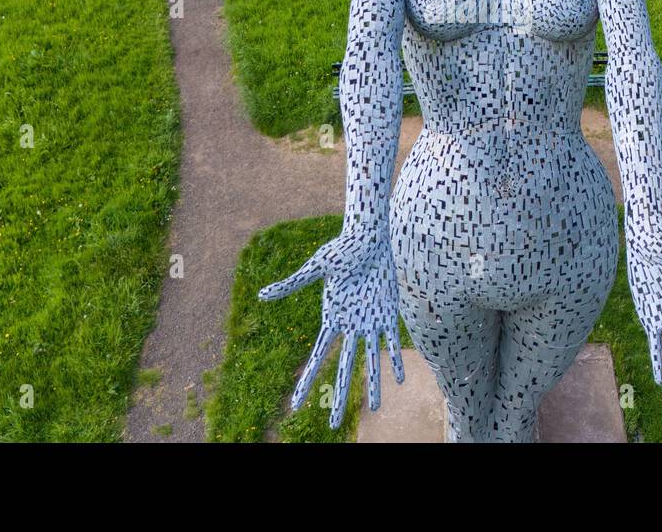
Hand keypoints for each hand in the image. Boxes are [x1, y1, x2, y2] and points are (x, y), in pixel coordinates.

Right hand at [258, 226, 403, 427]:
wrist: (369, 237)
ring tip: (375, 408)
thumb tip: (262, 295)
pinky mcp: (388, 313)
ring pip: (371, 361)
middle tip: (336, 424)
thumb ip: (293, 285)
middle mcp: (350, 326)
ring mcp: (370, 322)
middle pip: (344, 368)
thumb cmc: (341, 249)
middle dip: (340, 396)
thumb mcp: (316, 268)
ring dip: (374, 384)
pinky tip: (400, 379)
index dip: (306, 382)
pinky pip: (392, 342)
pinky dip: (396, 359)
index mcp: (331, 318)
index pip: (317, 357)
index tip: (296, 405)